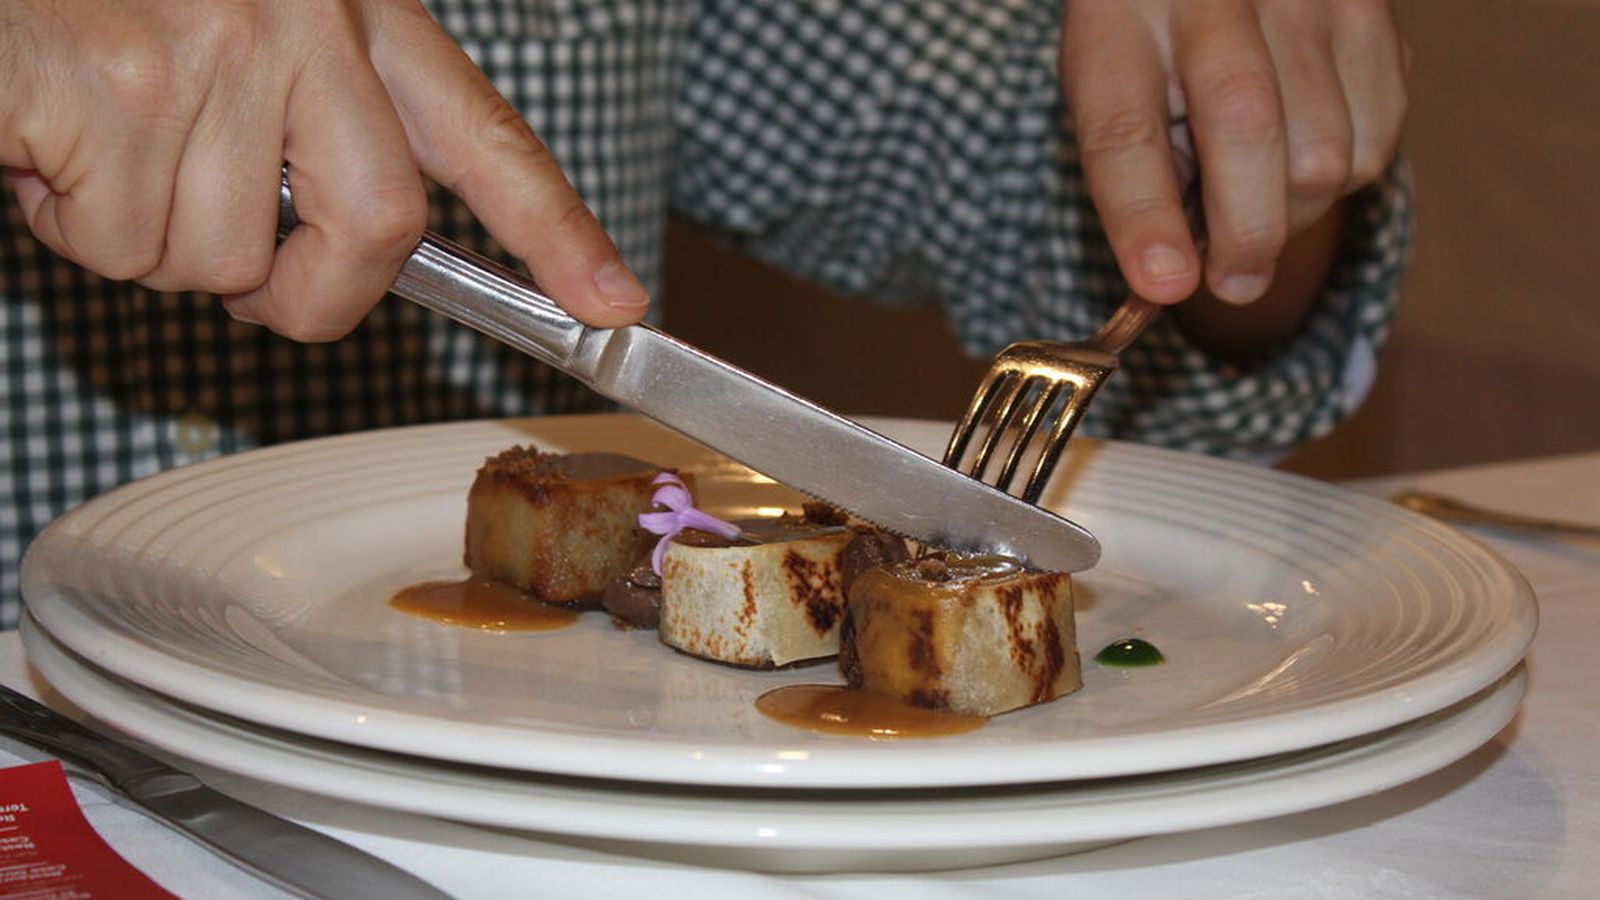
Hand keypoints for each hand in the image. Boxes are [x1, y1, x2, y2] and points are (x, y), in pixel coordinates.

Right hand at [0, 0, 648, 339]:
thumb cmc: (109, 5)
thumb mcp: (244, 36)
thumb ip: (321, 132)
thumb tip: (354, 258)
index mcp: (350, 6)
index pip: (483, 134)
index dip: (557, 230)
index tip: (615, 305)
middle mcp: (302, 15)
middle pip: (380, 228)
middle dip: (313, 295)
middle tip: (251, 284)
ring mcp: (216, 46)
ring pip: (232, 259)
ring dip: (155, 248)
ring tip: (99, 153)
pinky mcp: (120, 84)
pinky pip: (129, 247)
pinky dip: (73, 230)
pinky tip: (45, 148)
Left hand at [1060, 0, 1406, 304]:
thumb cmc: (1152, 43)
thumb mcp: (1114, 92)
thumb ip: (1141, 174)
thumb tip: (1175, 276)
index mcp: (1121, 19)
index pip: (1127, 129)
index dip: (1144, 216)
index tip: (1165, 283)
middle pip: (1246, 128)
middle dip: (1245, 234)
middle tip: (1232, 281)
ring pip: (1324, 152)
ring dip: (1292, 212)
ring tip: (1256, 194)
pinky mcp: (1371, 9)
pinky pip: (1376, 139)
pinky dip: (1341, 177)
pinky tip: (1300, 149)